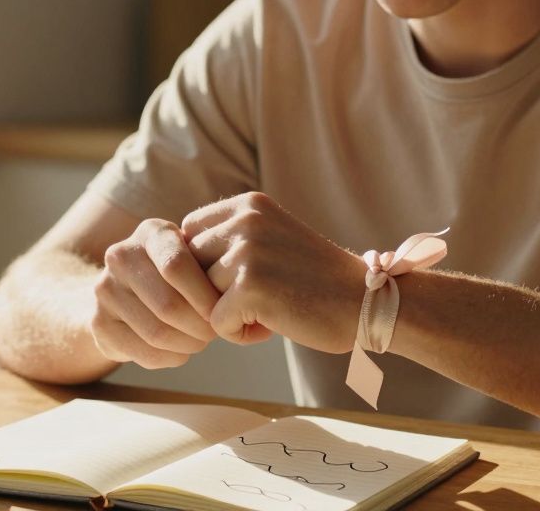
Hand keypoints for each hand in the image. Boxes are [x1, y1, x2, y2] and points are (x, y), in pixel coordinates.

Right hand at [91, 218, 219, 368]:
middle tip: (216, 332)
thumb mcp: (194, 257)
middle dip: (200, 326)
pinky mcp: (97, 323)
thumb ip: (217, 268)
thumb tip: (256, 302)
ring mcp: (104, 289)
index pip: (176, 265)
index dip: (205, 295)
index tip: (223, 309)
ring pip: (157, 332)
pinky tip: (180, 351)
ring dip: (188, 344)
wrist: (124, 292)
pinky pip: (143, 351)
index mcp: (151, 232)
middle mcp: (121, 255)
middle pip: (168, 304)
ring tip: (201, 341)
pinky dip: (170, 357)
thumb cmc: (178, 274)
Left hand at [182, 192, 366, 352]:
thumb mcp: (271, 238)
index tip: (241, 281)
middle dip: (212, 292)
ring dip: (226, 314)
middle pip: (189, 266)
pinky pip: (216, 323)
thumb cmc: (316, 279)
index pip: (190, 233)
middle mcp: (245, 221)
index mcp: (248, 205)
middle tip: (254, 303)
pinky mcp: (250, 288)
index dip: (205, 266)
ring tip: (266, 313)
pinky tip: (271, 327)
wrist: (366, 301)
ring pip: (200, 296)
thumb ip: (230, 240)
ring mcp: (247, 252)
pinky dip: (238, 334)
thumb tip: (173, 259)